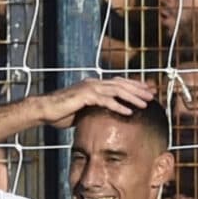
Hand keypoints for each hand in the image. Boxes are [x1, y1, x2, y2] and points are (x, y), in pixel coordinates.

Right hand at [40, 77, 157, 128]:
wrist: (45, 110)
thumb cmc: (61, 112)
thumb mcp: (83, 110)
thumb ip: (95, 109)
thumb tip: (105, 116)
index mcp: (94, 85)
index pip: (118, 83)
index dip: (134, 86)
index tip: (147, 91)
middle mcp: (94, 83)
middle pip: (121, 84)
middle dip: (138, 89)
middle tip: (152, 95)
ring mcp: (89, 88)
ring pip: (116, 90)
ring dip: (132, 96)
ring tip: (145, 103)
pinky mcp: (85, 96)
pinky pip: (105, 101)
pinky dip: (118, 105)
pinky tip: (129, 112)